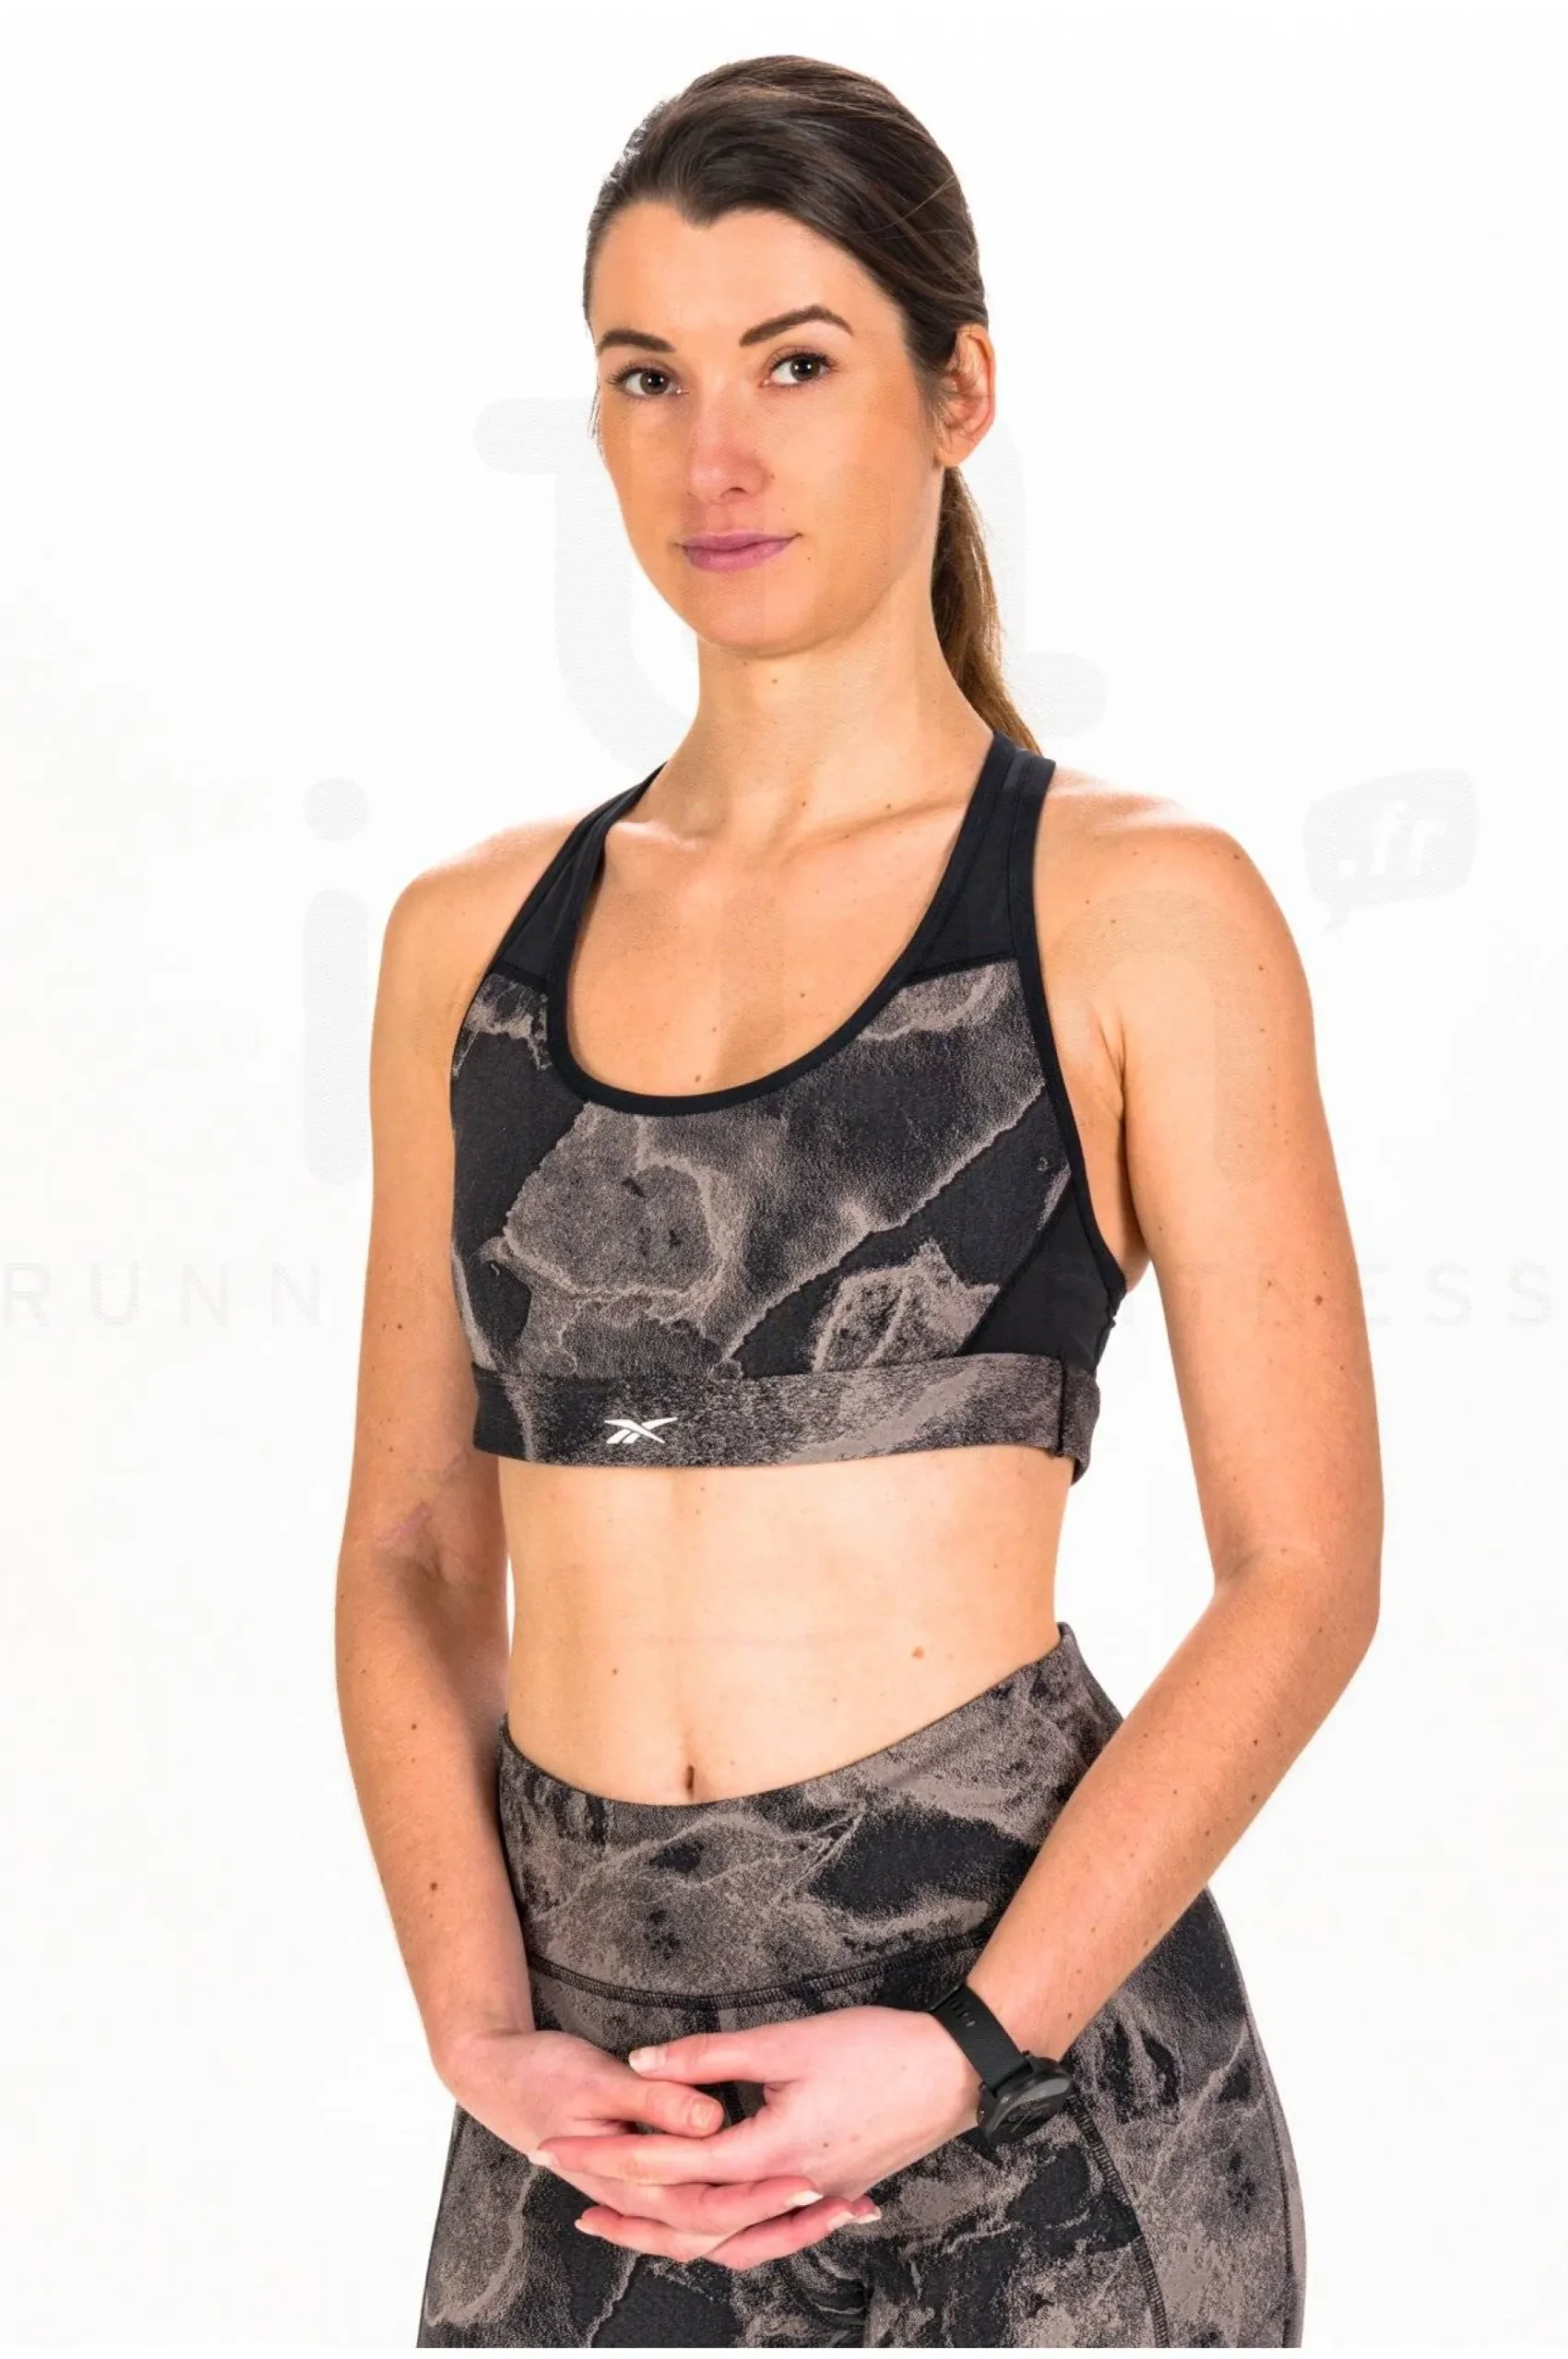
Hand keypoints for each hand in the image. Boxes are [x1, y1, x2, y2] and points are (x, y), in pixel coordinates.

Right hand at [437, 2025, 838, 2251]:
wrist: (487, 2070)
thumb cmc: (535, 2073)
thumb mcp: (594, 2077)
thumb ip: (656, 2101)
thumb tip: (709, 2117)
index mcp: (629, 2172)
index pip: (707, 2203)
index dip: (765, 2195)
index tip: (818, 2181)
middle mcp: (639, 2195)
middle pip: (719, 2231)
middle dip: (784, 2225)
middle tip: (846, 2207)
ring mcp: (640, 2191)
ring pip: (712, 2232)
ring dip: (772, 2226)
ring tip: (835, 2209)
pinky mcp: (644, 2176)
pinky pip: (700, 2211)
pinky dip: (743, 2212)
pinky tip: (779, 2193)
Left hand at [534, 2005, 982, 2271]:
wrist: (955, 2072)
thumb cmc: (877, 2049)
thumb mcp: (786, 2041)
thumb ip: (711, 2055)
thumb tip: (645, 2062)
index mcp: (771, 2152)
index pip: (670, 2164)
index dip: (611, 2155)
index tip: (563, 2147)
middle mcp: (788, 2191)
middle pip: (689, 2219)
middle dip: (624, 2207)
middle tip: (571, 2195)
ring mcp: (812, 2199)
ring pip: (726, 2234)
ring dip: (668, 2227)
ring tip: (620, 2217)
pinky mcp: (829, 2193)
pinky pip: (760, 2227)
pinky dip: (722, 2226)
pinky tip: (706, 2217)